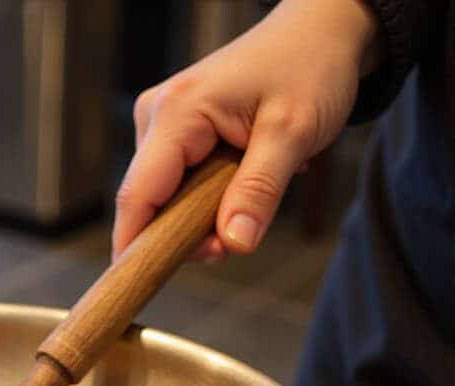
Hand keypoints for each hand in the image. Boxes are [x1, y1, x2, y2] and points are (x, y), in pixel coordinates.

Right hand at [112, 0, 379, 260]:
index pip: (138, 196)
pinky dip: (204, 199)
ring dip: (200, 217)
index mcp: (177, 112)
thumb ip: (259, 191)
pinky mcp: (172, 135)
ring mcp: (160, 125)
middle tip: (238, 237)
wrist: (320, 31)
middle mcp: (156, 116)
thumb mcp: (294, 131)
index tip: (138, 285)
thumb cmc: (310, 66)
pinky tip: (236, 180)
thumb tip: (233, 244)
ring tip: (250, 192)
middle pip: (148, 203)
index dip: (134, 246)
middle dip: (185, 234)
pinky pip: (176, 186)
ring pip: (163, 199)